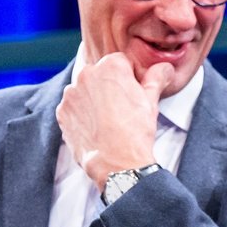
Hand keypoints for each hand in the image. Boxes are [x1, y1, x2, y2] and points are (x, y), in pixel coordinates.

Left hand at [55, 53, 174, 187]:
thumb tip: (165, 68)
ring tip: (108, 120)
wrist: (117, 163)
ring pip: (85, 90)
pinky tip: (95, 127)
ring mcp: (71, 93)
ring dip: (93, 99)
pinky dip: (81, 114)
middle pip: (100, 74)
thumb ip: (156, 78)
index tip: (132, 94)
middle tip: (121, 108)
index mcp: (111, 66)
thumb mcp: (151, 101)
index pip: (120, 63)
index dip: (129, 78)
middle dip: (109, 86)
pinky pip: (73, 107)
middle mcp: (87, 74)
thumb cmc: (136, 131)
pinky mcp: (62, 112)